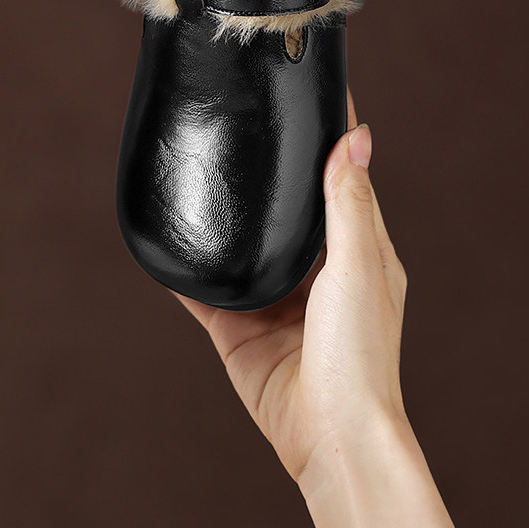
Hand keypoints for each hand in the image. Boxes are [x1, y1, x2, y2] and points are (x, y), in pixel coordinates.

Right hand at [178, 91, 408, 485]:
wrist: (330, 438)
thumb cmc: (361, 356)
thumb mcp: (358, 266)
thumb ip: (348, 202)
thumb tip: (358, 135)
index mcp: (356, 252)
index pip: (340, 178)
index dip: (327, 137)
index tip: (308, 89)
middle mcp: (315, 272)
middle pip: (285, 208)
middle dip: (267, 171)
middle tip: (241, 119)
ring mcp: (274, 299)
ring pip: (242, 243)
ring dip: (225, 215)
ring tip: (198, 166)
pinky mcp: (237, 326)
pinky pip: (204, 288)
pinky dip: (186, 267)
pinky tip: (168, 236)